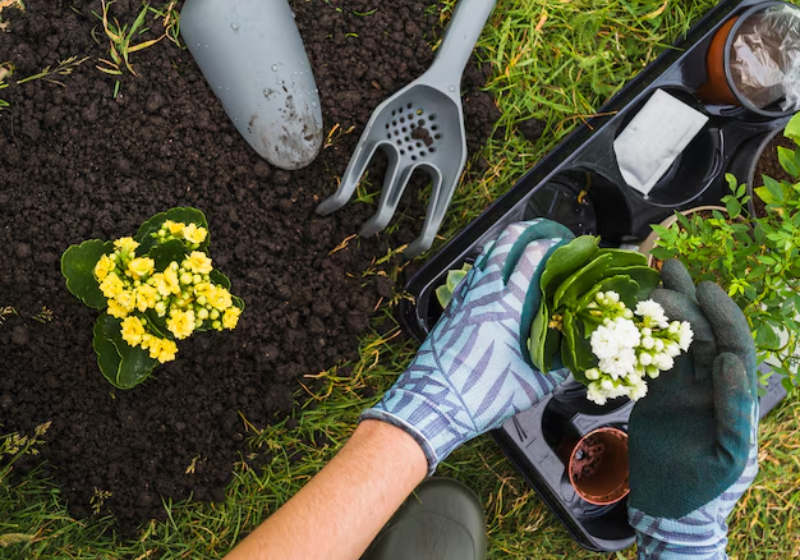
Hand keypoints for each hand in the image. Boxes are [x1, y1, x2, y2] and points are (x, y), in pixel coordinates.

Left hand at [362, 219, 573, 473]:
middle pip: (503, 246)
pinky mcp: (451, 309)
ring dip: (503, 245)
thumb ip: (556, 370)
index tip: (566, 243)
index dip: (550, 245)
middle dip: (525, 231)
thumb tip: (575, 360)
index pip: (530, 260)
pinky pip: (471, 276)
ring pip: (484, 258)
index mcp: (506, 308)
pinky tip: (492, 274)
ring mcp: (463, 299)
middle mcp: (483, 295)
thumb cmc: (481, 396)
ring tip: (520, 244)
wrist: (432, 404)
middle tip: (543, 230)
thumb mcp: (531, 387)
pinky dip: (485, 266)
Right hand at [628, 259, 758, 557]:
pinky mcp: (657, 395)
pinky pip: (650, 360)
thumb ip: (734, 409)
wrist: (668, 507)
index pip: (732, 347)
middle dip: (689, 302)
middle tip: (668, 272)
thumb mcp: (728, 455)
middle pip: (702, 335)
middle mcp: (710, 387)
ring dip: (667, 311)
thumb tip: (728, 362)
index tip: (705, 289)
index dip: (722, 316)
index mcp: (733, 397)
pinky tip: (632, 315)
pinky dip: (641, 337)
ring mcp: (682, 389)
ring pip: (676, 341)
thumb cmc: (704, 487)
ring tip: (655, 278)